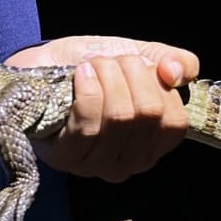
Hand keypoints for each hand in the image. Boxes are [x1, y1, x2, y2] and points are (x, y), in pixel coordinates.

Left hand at [6, 36, 197, 181]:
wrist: (44, 63)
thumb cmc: (95, 65)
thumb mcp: (142, 57)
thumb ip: (176, 63)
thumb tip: (175, 74)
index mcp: (152, 144)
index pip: (173, 122)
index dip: (159, 85)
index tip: (140, 64)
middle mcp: (128, 162)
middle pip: (146, 113)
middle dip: (130, 71)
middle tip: (111, 61)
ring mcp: (95, 164)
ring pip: (119, 117)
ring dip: (106, 76)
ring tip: (92, 65)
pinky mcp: (65, 158)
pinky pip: (87, 124)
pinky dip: (87, 89)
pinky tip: (79, 75)